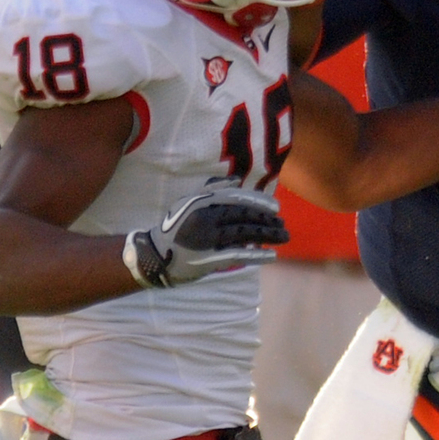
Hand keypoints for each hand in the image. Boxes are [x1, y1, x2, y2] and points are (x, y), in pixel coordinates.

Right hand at [123, 178, 287, 287]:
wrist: (154, 256)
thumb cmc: (175, 227)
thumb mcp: (188, 202)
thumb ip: (212, 188)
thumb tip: (237, 180)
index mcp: (202, 202)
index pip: (238, 198)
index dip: (260, 202)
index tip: (276, 207)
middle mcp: (206, 219)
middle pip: (245, 216)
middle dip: (267, 220)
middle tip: (282, 224)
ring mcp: (208, 240)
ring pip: (245, 234)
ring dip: (268, 235)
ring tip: (284, 236)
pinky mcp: (209, 260)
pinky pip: (238, 255)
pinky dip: (257, 255)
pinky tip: (272, 255)